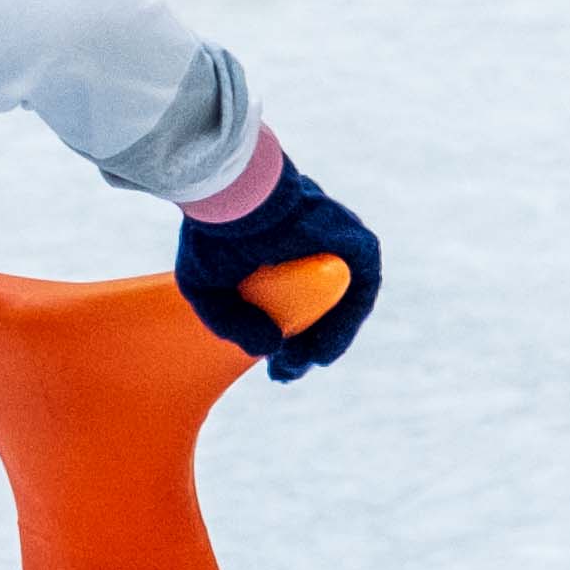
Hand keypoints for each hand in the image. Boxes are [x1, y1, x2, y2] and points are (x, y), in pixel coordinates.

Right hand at [177, 167, 377, 381]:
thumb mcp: (208, 290)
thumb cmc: (214, 233)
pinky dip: (345, 324)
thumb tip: (267, 348)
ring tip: (302, 365)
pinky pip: (361, 290)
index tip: (274, 366)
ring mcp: (338, 239)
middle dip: (304, 343)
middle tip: (285, 372)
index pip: (294, 299)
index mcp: (280, 247)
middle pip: (320, 305)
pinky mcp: (357, 240)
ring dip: (326, 339)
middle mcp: (313, 243)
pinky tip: (323, 351)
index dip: (285, 337)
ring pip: (342, 301)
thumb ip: (232, 324)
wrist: (237, 197)